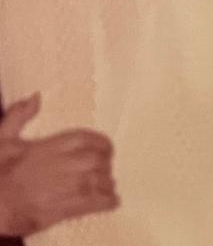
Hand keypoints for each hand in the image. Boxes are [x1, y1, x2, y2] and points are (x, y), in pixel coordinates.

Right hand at [0, 94, 117, 235]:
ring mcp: (71, 186)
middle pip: (100, 160)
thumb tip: (36, 97)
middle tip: (101, 170)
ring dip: (106, 183)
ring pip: (103, 180)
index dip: (101, 146)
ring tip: (103, 186)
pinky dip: (108, 201)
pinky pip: (100, 202)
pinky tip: (110, 201)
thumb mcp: (2, 139)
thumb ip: (19, 116)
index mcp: (54, 145)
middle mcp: (68, 164)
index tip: (101, 151)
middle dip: (103, 165)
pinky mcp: (70, 208)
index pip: (92, 140)